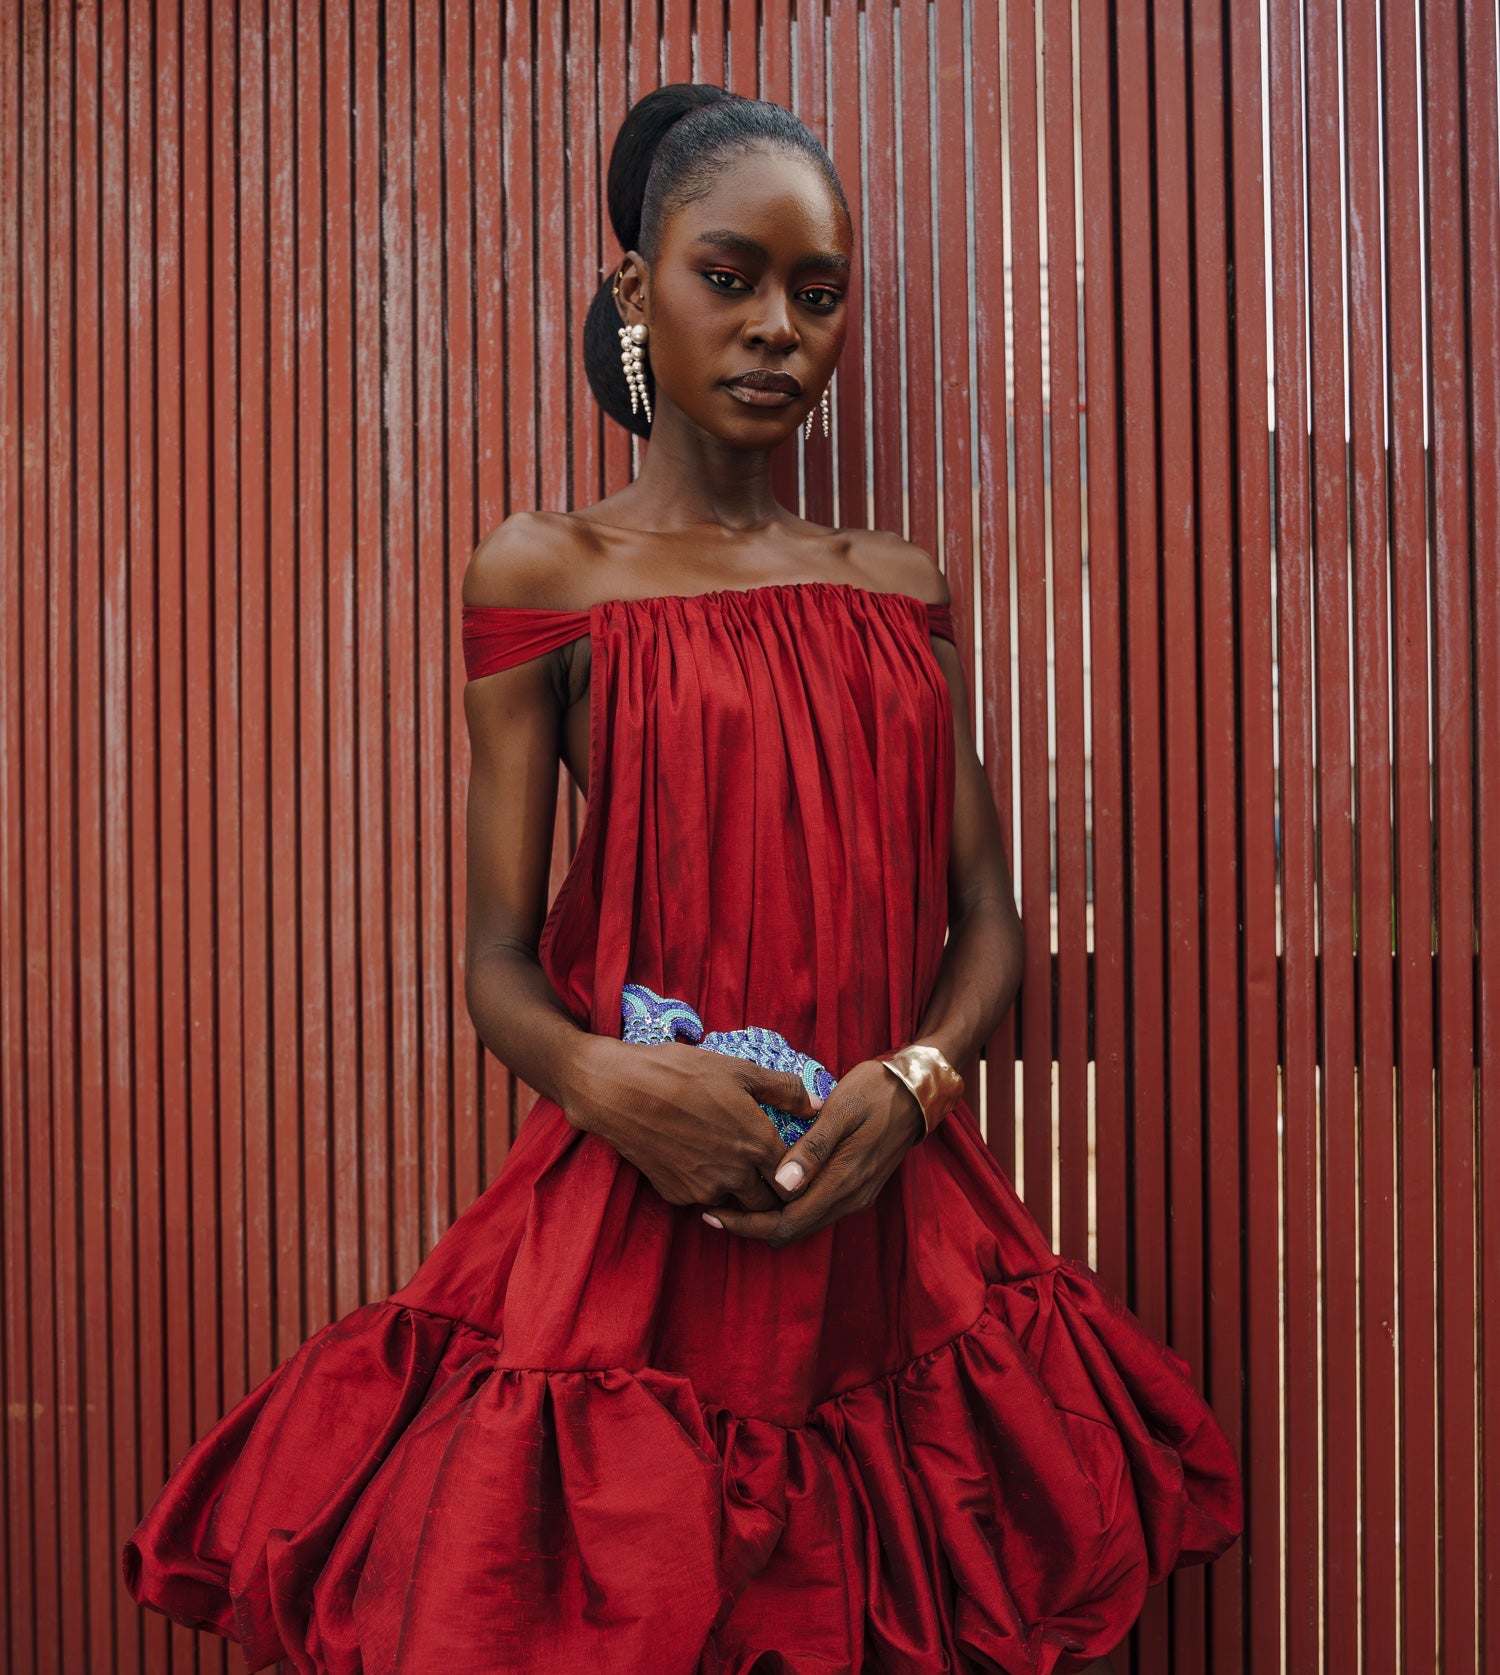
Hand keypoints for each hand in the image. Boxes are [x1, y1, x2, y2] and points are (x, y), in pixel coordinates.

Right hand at [568, 1036, 825, 1212]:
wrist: (619, 1091)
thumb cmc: (681, 1073)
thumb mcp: (739, 1070)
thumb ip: (784, 1090)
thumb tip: (817, 1105)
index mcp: (758, 1144)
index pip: (795, 1182)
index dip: (797, 1176)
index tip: (793, 1166)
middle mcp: (735, 1174)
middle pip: (768, 1204)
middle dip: (771, 1193)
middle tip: (768, 1174)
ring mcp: (704, 1189)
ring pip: (735, 1203)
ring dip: (739, 1191)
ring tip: (730, 1162)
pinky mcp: (676, 1195)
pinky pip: (702, 1199)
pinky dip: (706, 1186)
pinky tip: (697, 1158)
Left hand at [700, 1057, 924, 1246]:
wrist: (917, 1090)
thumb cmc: (875, 1091)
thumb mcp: (841, 1110)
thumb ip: (813, 1149)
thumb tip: (782, 1185)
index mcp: (843, 1181)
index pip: (786, 1223)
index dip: (746, 1225)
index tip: (712, 1214)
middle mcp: (849, 1198)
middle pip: (791, 1231)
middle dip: (751, 1225)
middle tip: (712, 1209)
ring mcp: (855, 1196)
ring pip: (802, 1223)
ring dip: (768, 1217)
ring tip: (732, 1196)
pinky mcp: (856, 1187)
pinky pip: (815, 1209)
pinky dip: (787, 1207)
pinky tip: (766, 1185)